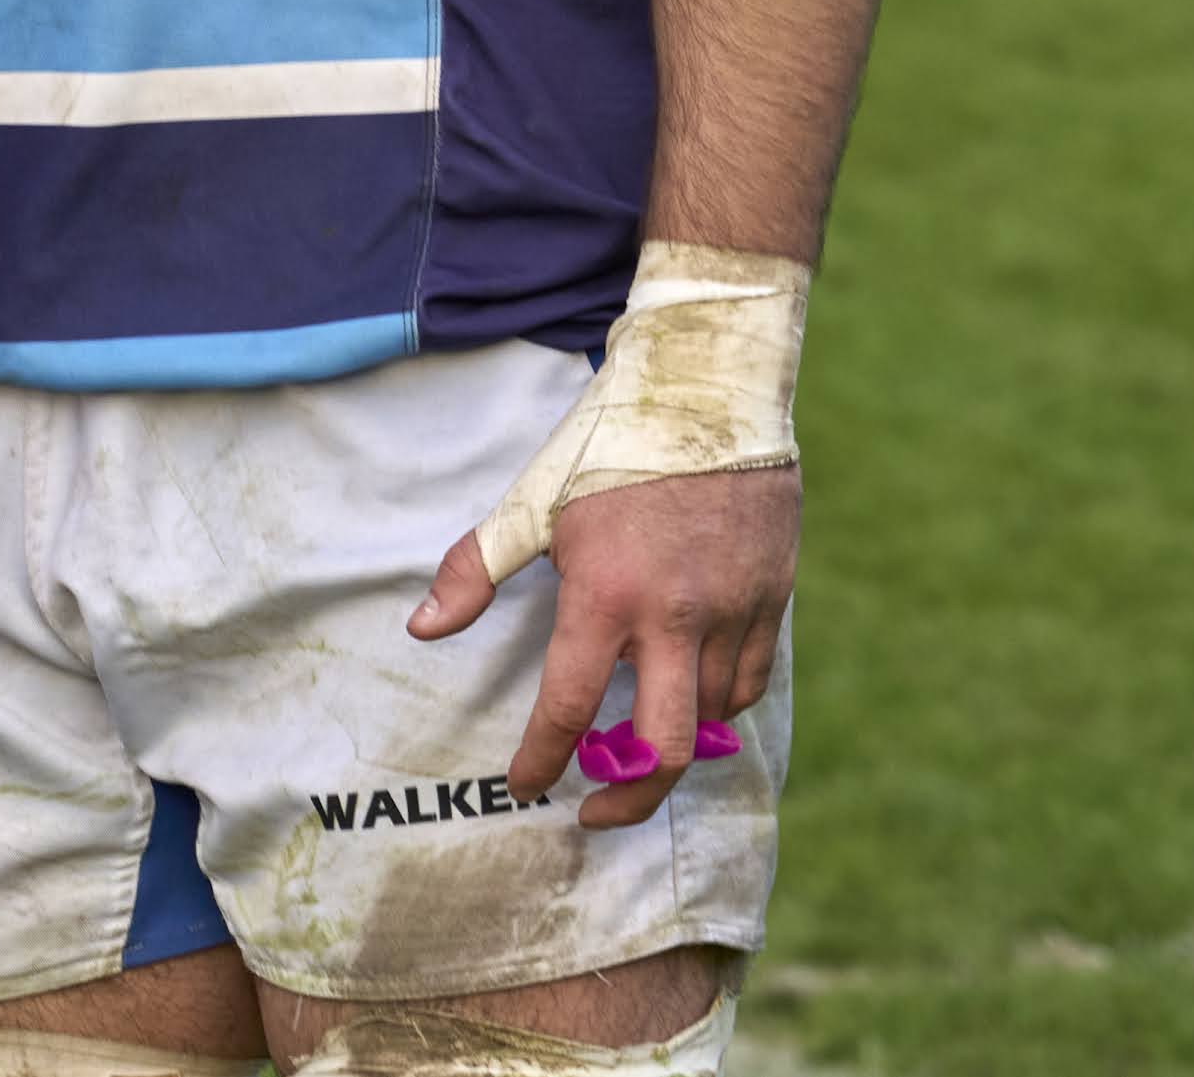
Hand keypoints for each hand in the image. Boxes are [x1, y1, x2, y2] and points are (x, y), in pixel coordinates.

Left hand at [409, 463, 794, 831]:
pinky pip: (750, 679)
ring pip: (713, 719)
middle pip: (663, 748)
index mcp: (606, 593)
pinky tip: (691, 699)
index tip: (526, 788)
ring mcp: (732, 609)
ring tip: (638, 745)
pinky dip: (720, 703)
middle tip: (596, 809)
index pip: (569, 708)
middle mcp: (675, 615)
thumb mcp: (532, 499)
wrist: (708, 385)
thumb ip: (476, 569)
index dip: (542, 760)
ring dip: (674, 743)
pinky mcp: (773, 595)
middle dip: (628, 798)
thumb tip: (421, 628)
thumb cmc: (609, 441)